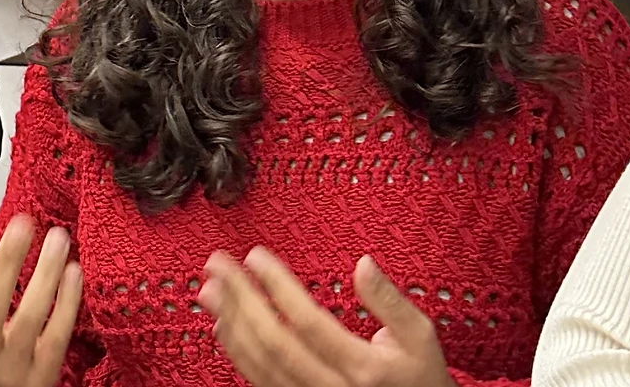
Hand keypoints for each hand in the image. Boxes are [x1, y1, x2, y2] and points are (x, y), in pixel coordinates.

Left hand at [200, 249, 454, 386]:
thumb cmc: (420, 378)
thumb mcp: (420, 337)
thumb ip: (390, 301)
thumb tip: (362, 263)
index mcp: (364, 368)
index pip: (308, 322)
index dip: (278, 287)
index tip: (255, 255)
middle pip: (274, 342)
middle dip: (241, 299)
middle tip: (218, 264)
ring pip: (260, 366)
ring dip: (230, 324)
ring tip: (209, 288)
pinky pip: (259, 381)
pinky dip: (237, 352)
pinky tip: (223, 325)